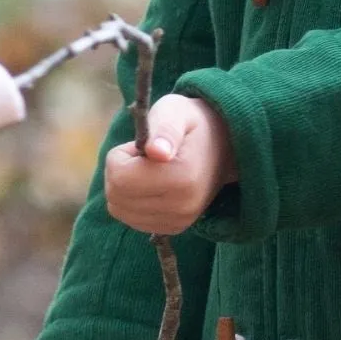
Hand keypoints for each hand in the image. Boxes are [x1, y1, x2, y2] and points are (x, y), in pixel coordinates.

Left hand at [103, 92, 235, 235]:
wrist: (224, 147)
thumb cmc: (192, 124)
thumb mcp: (177, 111)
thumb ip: (165, 129)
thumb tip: (156, 152)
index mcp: (183, 176)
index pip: (120, 177)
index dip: (120, 155)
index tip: (141, 145)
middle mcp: (182, 206)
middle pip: (116, 195)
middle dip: (119, 171)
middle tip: (144, 156)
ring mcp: (179, 221)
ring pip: (119, 209)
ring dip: (124, 187)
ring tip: (148, 170)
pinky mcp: (174, 228)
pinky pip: (131, 220)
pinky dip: (131, 202)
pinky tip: (151, 186)